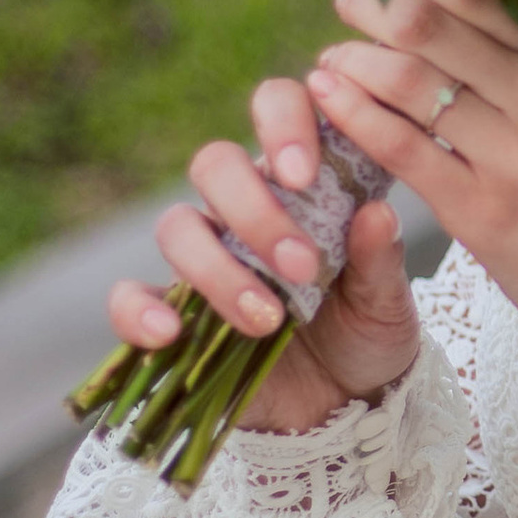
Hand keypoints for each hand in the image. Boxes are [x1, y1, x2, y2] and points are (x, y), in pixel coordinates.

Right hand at [104, 76, 422, 435]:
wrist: (346, 409)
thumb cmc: (368, 333)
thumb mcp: (387, 301)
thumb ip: (380, 257)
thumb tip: (376, 211)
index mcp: (301, 181)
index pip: (277, 107)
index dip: (283, 122)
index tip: (306, 173)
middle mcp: (244, 208)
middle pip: (214, 163)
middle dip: (253, 209)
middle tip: (301, 266)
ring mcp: (204, 258)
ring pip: (175, 226)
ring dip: (217, 268)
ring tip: (269, 319)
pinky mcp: (174, 314)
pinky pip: (129, 297)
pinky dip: (139, 311)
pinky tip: (170, 333)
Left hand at [303, 0, 517, 357]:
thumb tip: (471, 8)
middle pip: (433, 25)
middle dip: (377, 4)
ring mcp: (514, 155)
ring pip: (408, 82)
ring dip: (355, 59)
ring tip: (333, 56)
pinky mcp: (481, 212)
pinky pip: (400, 148)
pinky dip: (354, 115)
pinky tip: (330, 98)